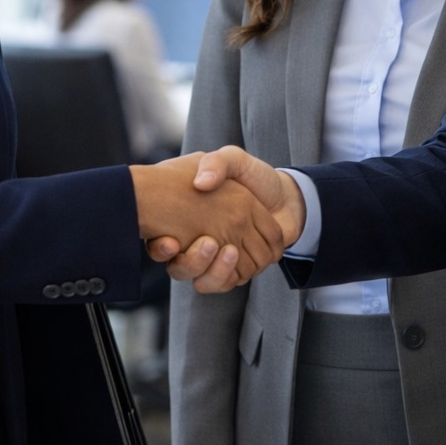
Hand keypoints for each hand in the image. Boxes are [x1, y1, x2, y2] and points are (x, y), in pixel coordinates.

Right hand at [130, 152, 283, 285]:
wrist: (285, 196)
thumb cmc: (255, 178)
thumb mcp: (233, 160)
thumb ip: (217, 163)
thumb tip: (201, 184)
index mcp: (191, 218)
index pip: (161, 244)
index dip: (160, 248)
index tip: (168, 242)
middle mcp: (199, 241)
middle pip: (180, 268)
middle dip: (191, 261)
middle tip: (209, 242)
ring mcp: (217, 258)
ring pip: (202, 280)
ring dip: (213, 268)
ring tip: (228, 248)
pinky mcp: (235, 270)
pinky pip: (223, 284)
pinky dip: (227, 275)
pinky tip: (233, 253)